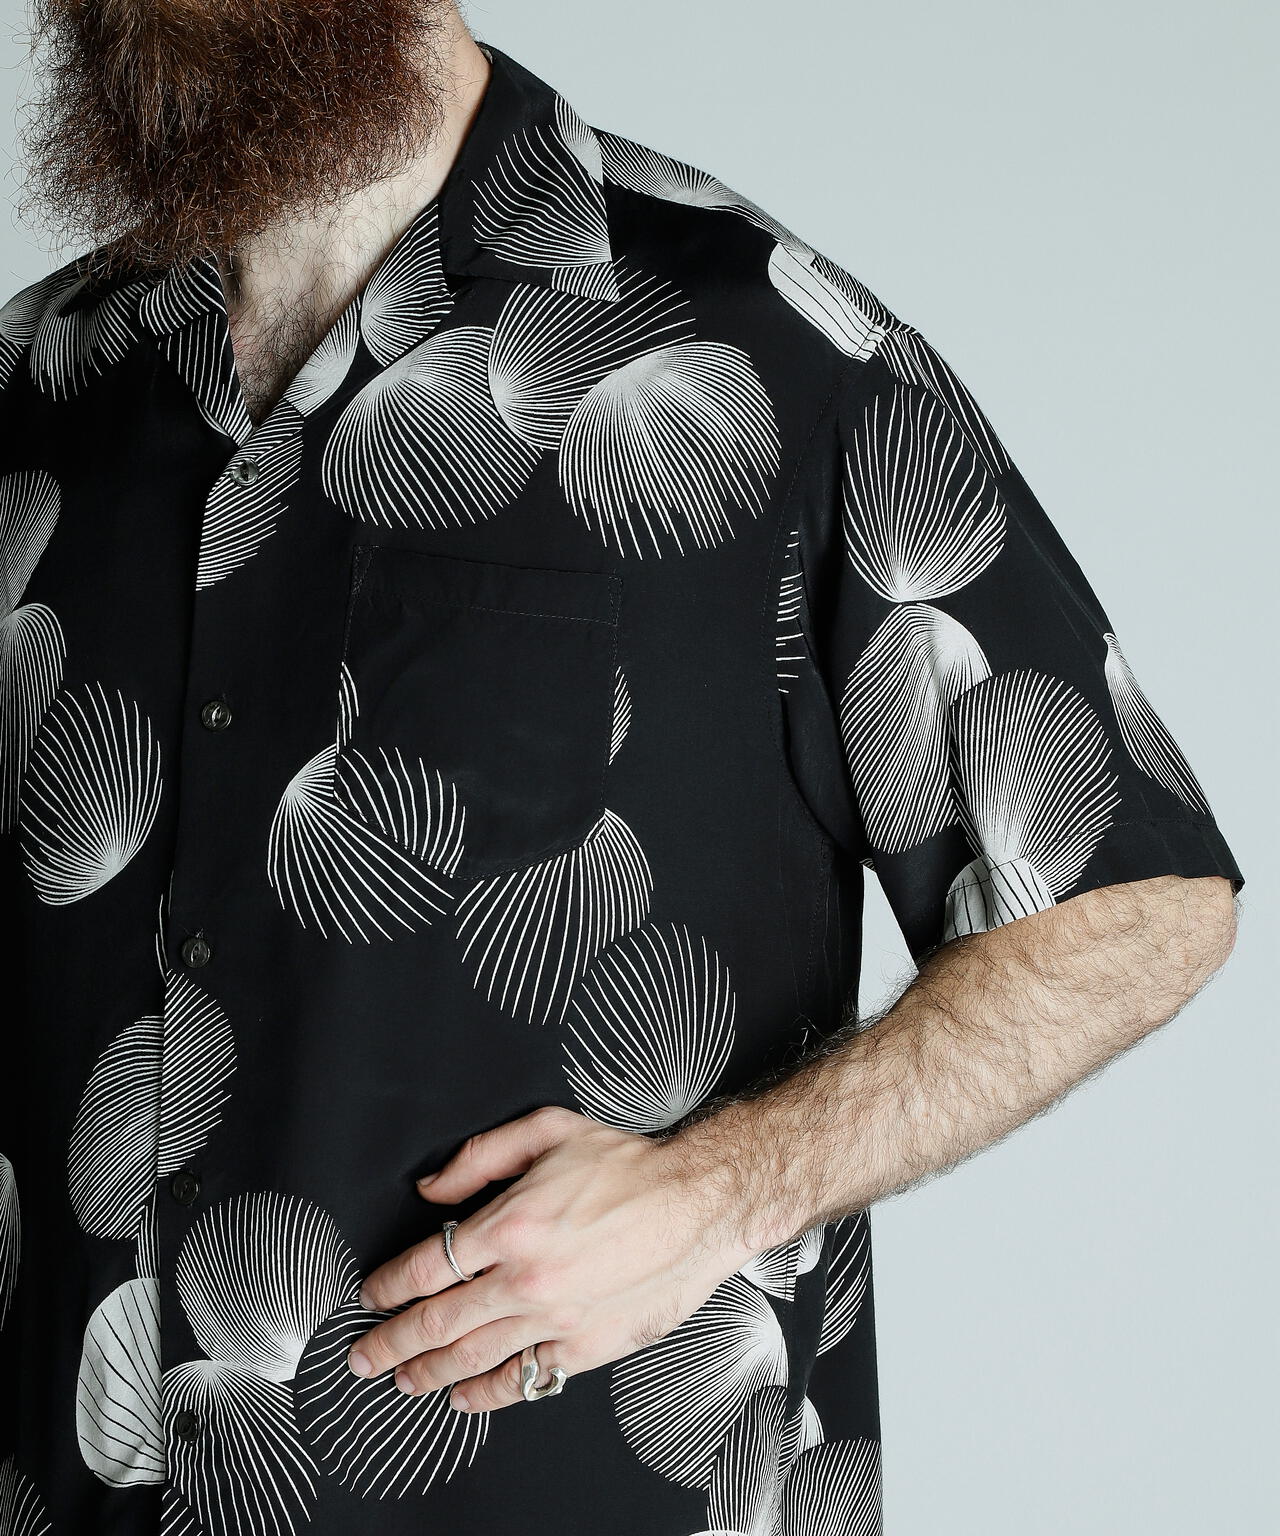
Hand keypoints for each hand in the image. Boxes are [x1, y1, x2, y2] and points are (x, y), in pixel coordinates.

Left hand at [347, 1105, 758, 1412]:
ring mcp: (553, 1319)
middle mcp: (525, 1279)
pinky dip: (487, 1393)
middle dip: (390, 1342)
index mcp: (510, 1224)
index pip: (426, 1266)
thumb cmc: (628, 1166)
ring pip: (471, 1357)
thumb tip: (431, 1186)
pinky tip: (465, 1397)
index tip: (373, 1294)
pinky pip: (523, 1379)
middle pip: (436, 1322)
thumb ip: (480, 1156)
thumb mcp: (547, 1131)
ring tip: (402, 1379)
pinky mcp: (584, 1347)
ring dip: (427, 1372)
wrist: (698, 1204)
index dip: (388, 1286)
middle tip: (363, 1355)